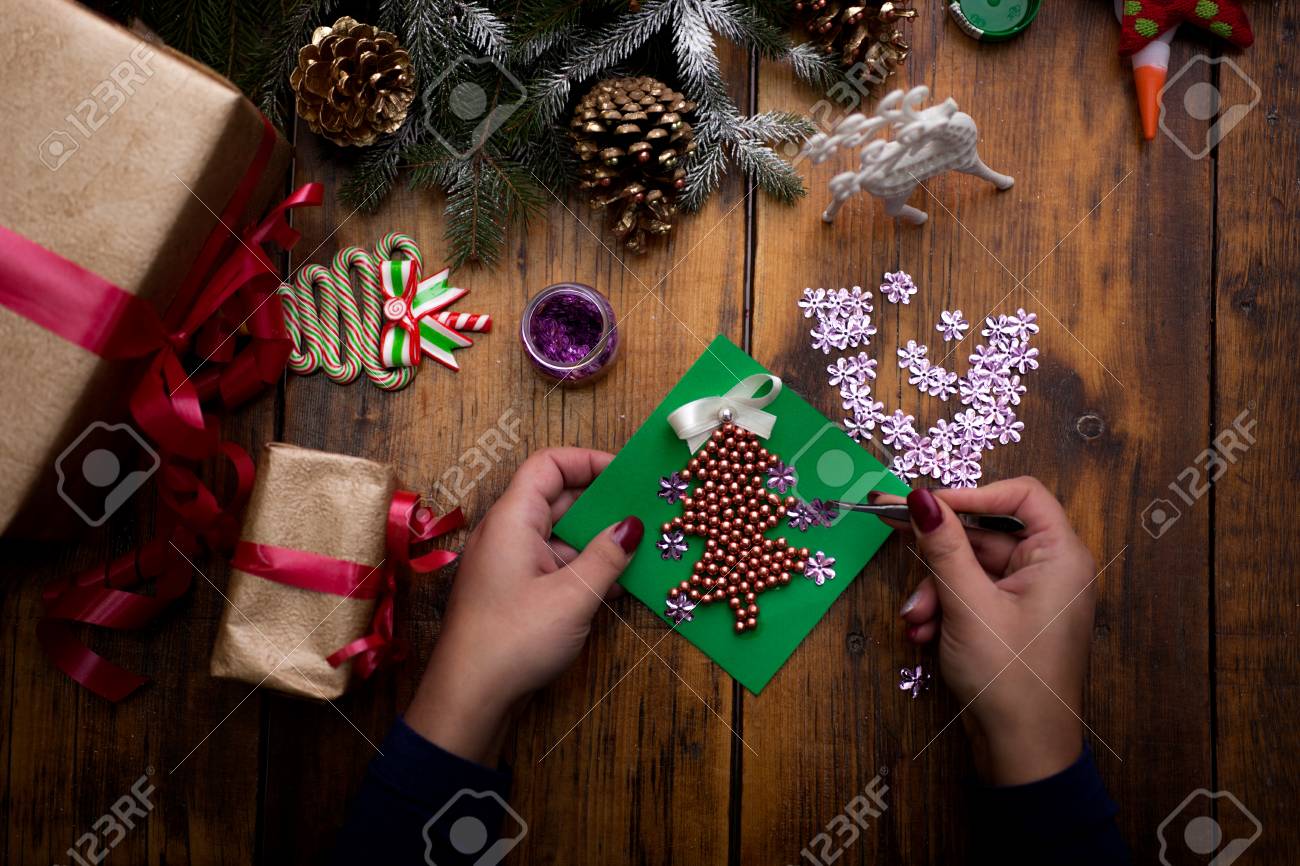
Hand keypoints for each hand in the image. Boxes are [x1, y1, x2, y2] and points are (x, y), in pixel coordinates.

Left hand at [406, 448, 641, 764]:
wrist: (469, 696)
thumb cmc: (513, 639)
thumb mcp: (572, 596)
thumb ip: (606, 557)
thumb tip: (632, 526)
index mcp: (513, 519)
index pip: (549, 465)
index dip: (588, 461)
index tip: (627, 476)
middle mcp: (508, 533)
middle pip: (557, 499)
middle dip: (601, 504)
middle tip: (644, 514)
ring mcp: (509, 563)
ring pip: (559, 535)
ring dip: (596, 542)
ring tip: (639, 552)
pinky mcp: (515, 591)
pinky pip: (553, 564)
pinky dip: (583, 568)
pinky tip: (615, 586)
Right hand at [879, 478, 1097, 784]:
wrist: (1023, 754)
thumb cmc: (1010, 679)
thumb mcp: (967, 606)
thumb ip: (942, 547)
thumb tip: (919, 496)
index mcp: (1060, 556)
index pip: (1021, 495)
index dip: (971, 493)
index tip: (925, 504)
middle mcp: (1051, 570)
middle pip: (985, 534)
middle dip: (938, 556)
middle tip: (888, 534)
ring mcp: (1031, 597)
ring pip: (970, 568)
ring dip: (935, 590)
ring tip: (916, 621)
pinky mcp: (1012, 620)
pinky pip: (971, 595)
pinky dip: (944, 609)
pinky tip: (924, 634)